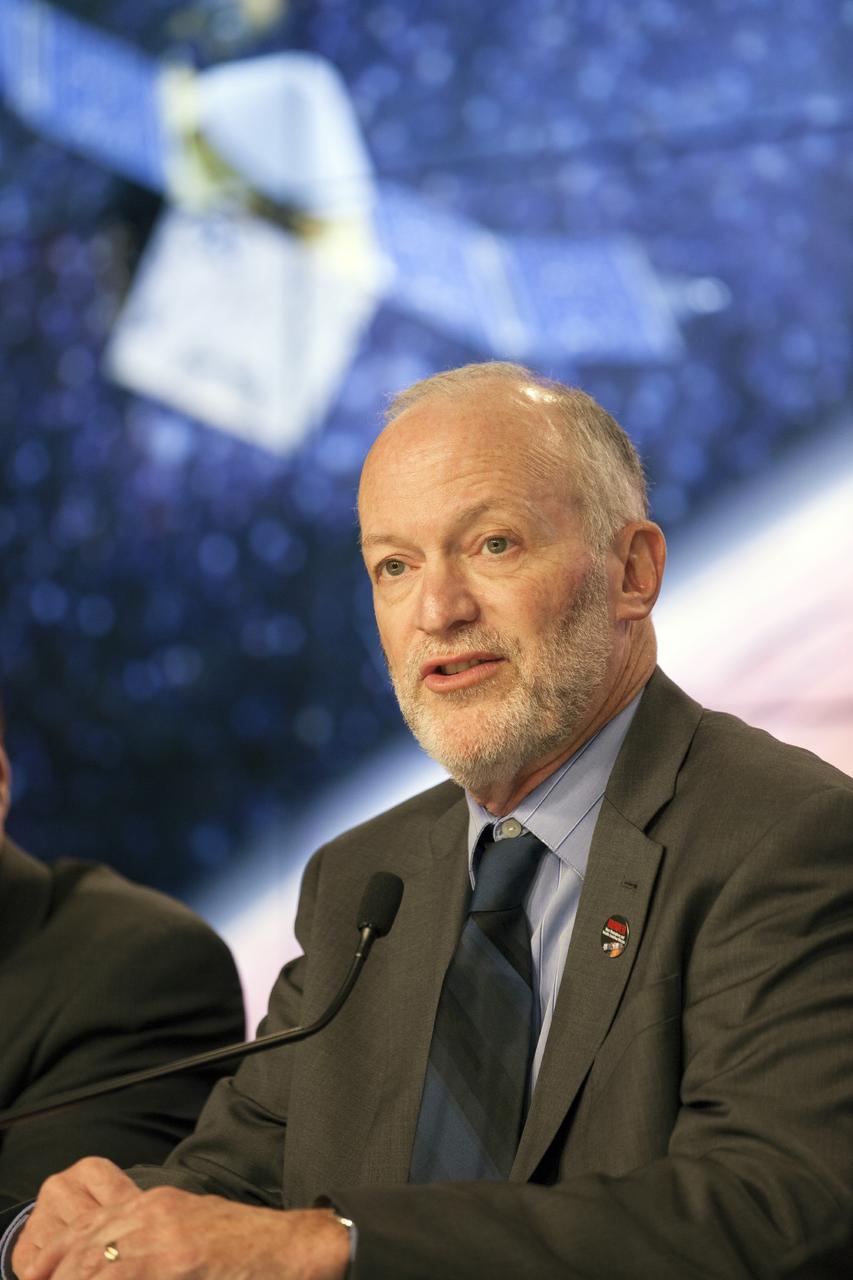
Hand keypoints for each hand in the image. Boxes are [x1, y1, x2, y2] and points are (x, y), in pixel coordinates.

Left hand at [13, 1166, 348, 1279]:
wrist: (291, 1249)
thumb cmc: (242, 1247)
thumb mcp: (186, 1229)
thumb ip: (147, 1242)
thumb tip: (104, 1264)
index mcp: (154, 1204)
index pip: (88, 1228)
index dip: (58, 1256)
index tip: (43, 1274)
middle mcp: (155, 1213)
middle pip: (86, 1245)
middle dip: (63, 1271)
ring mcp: (167, 1237)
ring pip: (99, 1261)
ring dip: (79, 1276)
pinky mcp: (181, 1259)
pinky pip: (127, 1272)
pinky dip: (109, 1278)